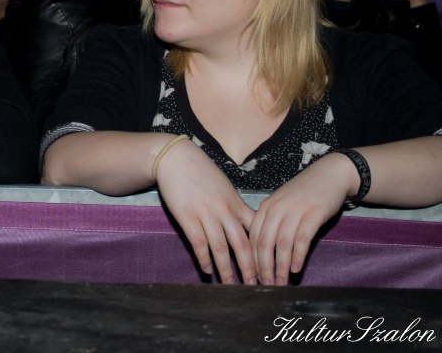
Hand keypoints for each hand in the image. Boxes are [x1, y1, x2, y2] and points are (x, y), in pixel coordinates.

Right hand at [154, 137, 256, 283]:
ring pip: (220, 247)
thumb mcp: (223, 185)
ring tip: (229, 285)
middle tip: (254, 285)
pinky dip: (203, 258)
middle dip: (249, 267)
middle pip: (241, 244)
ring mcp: (206, 214)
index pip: (255, 231)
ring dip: (225, 269)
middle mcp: (224, 210)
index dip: (263, 251)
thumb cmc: (200, 170)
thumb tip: (245, 220)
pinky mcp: (188, 216)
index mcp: (235, 202)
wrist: (175, 157)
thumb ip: (234, 203)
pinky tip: (206, 269)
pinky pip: (199, 242)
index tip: (269, 267)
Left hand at [249, 152, 356, 285]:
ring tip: (281, 283)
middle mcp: (276, 209)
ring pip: (281, 244)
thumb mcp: (281, 205)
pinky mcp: (312, 213)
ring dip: (280, 267)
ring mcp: (294, 211)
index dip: (252, 260)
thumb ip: (272, 223)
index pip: (252, 238)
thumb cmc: (304, 193)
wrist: (328, 175)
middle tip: (266, 285)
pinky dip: (297, 256)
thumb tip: (263, 252)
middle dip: (263, 268)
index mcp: (265, 208)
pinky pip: (301, 238)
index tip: (253, 277)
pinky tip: (296, 269)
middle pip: (264, 243)